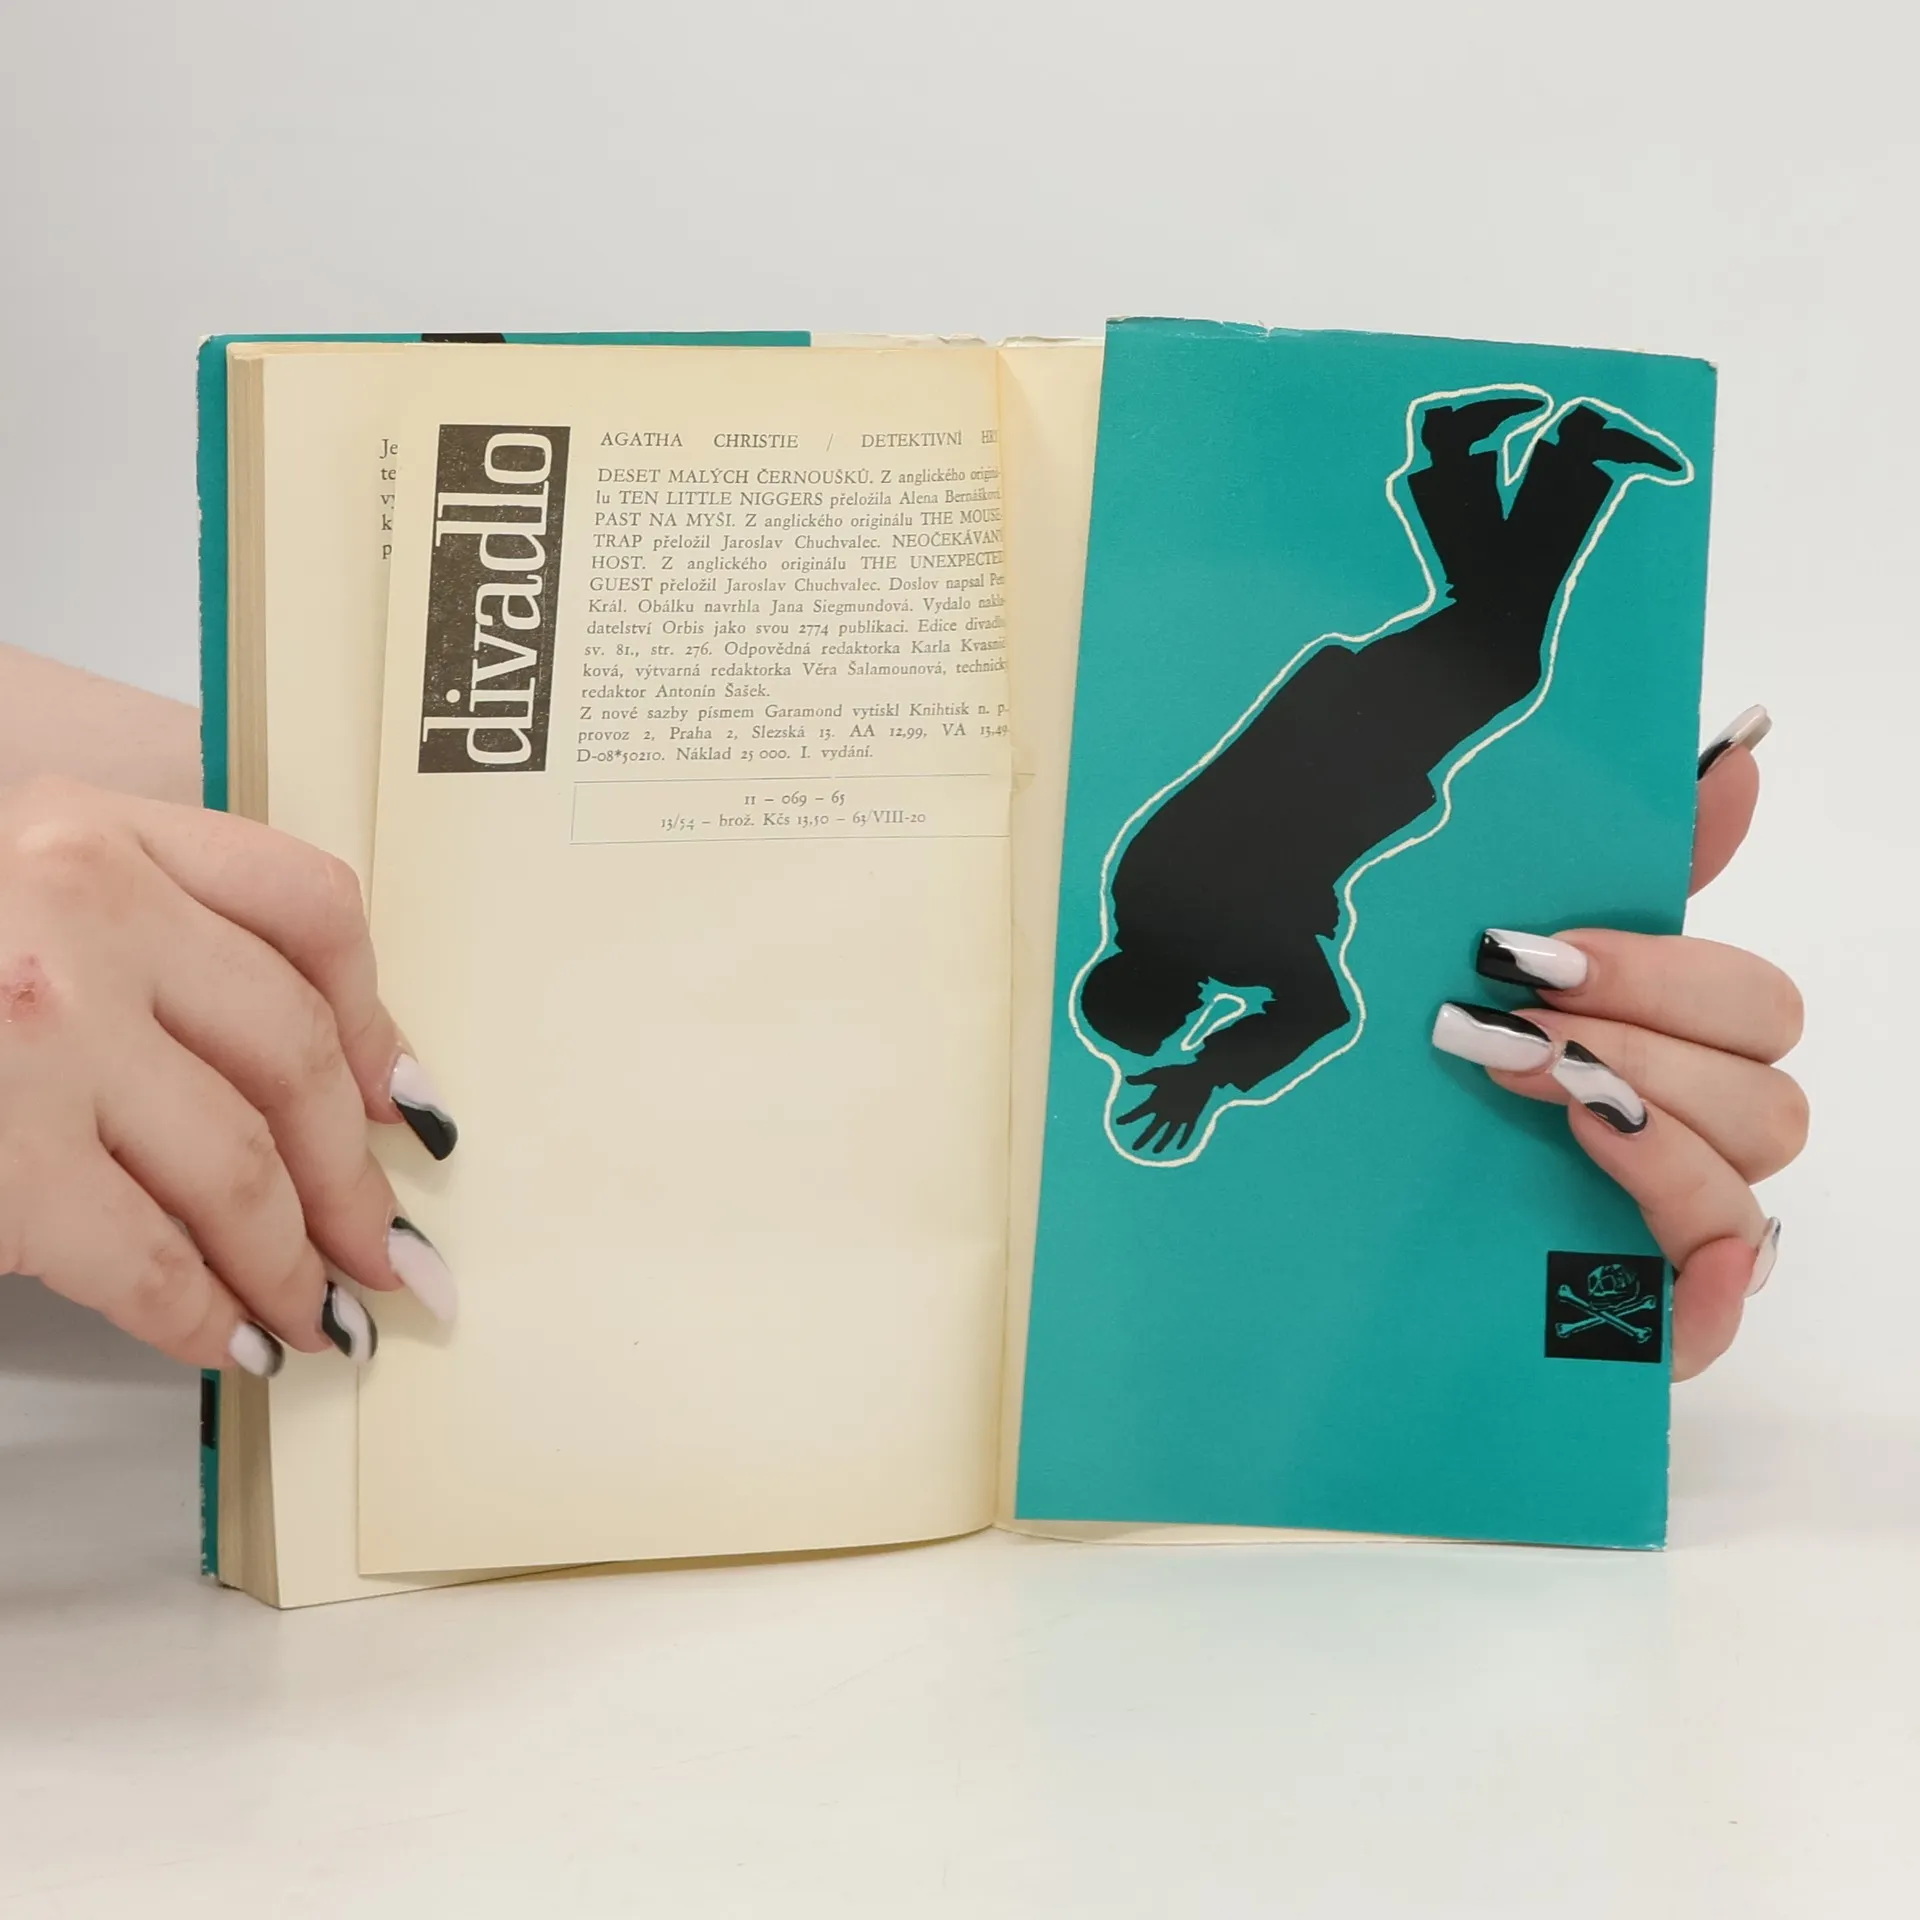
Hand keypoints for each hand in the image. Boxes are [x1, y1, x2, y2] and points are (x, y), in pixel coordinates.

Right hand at [0, 778, 457, 1374]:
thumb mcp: (8, 895)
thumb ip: (138, 937)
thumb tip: (307, 1083)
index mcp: (93, 829)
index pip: (310, 902)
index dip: (378, 1016)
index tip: (403, 1097)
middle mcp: (80, 909)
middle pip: (293, 1053)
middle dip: (353, 1175)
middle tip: (388, 1247)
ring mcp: (41, 1031)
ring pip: (240, 1166)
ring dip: (297, 1259)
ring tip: (326, 1312)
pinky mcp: (1, 1158)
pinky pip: (151, 1254)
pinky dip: (206, 1311)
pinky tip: (231, 1339)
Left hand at [1115, 1061, 1215, 1156]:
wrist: (1202, 1075)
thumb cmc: (1178, 1072)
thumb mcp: (1158, 1074)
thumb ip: (1143, 1079)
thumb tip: (1127, 1079)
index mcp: (1157, 1102)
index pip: (1138, 1113)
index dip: (1127, 1118)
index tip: (1118, 1122)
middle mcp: (1167, 1113)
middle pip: (1152, 1130)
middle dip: (1143, 1139)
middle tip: (1134, 1148)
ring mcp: (1180, 1117)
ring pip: (1169, 1135)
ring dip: (1162, 1143)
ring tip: (1155, 1151)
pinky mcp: (1192, 1118)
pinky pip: (1187, 1132)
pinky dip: (1183, 1140)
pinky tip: (1179, 1147)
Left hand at [1434, 709, 1802, 1378]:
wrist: (1319, 1267)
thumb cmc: (1401, 1118)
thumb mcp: (1459, 986)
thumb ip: (1582, 877)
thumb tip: (1729, 755)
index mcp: (1644, 1044)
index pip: (1740, 985)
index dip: (1670, 944)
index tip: (1540, 940)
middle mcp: (1679, 1127)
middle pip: (1765, 1054)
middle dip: (1644, 1016)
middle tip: (1516, 1015)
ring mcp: (1672, 1225)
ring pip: (1758, 1152)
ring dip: (1650, 1107)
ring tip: (1533, 1086)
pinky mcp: (1653, 1318)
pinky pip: (1725, 1287)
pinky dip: (1697, 1251)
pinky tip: (1630, 1206)